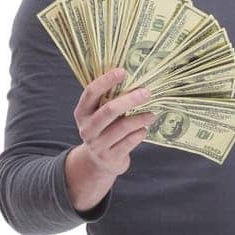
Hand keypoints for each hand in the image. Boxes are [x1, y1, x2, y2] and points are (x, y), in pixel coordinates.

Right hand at [66, 68, 155, 210]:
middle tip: (146, 93)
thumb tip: (133, 79)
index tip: (123, 72)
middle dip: (129, 100)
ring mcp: (98, 145)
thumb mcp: (98, 115)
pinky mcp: (110, 157)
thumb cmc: (103, 130)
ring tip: (152, 115)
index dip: (106, 81)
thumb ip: (108, 100)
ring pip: (123, 127)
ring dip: (140, 118)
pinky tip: (144, 129)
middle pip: (109, 110)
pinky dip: (140, 133)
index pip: (91, 93)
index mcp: (82, 113)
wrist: (97, 163)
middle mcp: (87, 128)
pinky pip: (130, 142)